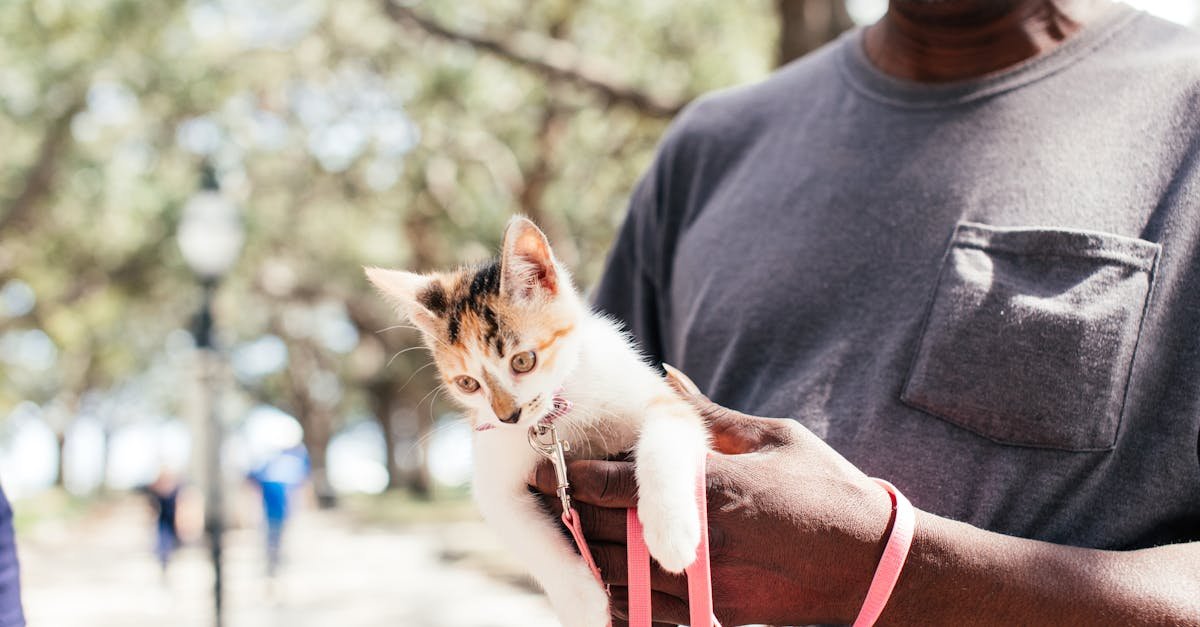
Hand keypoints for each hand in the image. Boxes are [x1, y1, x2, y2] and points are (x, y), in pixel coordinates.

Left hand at [531, 365, 893, 625]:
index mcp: (710, 488)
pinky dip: (617, 594)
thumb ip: (710, 416)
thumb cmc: (829, 489)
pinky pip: (645, 612)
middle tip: (540, 492)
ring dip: (583, 554)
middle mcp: (698, 540)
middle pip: (602, 531)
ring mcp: (704, 584)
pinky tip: (604, 573)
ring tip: (565, 530)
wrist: (874, 566)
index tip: (539, 459)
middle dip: (566, 512)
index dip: (569, 474)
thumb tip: (667, 379)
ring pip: (615, 575)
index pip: (615, 483)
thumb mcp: (772, 438)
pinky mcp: (715, 613)